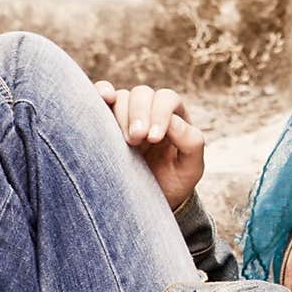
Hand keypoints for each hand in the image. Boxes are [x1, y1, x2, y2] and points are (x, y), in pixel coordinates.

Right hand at [93, 80, 204, 210]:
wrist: (151, 199)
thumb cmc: (174, 181)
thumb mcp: (192, 166)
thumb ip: (191, 142)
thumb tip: (173, 122)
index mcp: (174, 115)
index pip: (166, 99)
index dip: (160, 114)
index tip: (153, 138)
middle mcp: (149, 109)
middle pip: (142, 94)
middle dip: (138, 113)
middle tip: (135, 139)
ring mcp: (126, 115)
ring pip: (121, 97)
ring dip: (120, 113)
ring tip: (124, 140)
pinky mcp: (106, 122)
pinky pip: (100, 98)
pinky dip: (100, 92)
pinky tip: (104, 98)